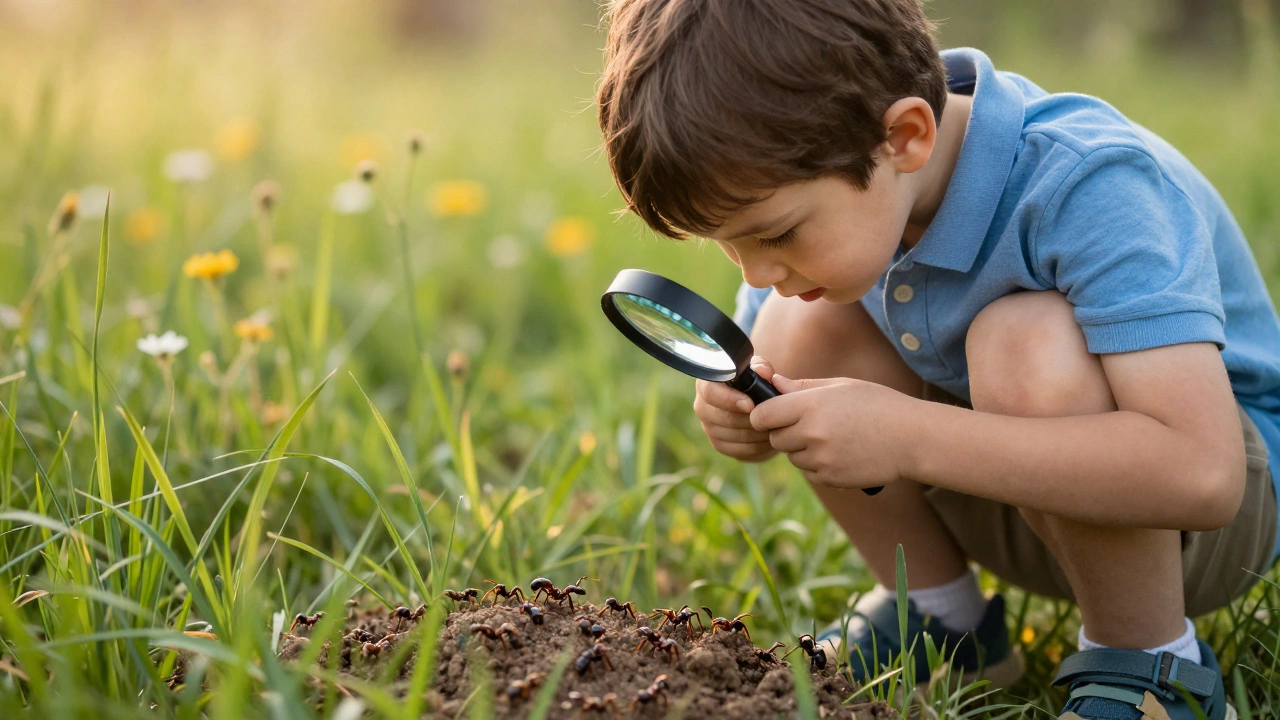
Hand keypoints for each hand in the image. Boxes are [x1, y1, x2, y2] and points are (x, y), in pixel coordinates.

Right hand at [693, 356, 779, 461]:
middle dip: (750, 419)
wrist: (756, 403)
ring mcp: (710, 429)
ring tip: (775, 425)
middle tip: (771, 416)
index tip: (750, 404)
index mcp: (707, 384)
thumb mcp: (759, 368)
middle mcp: (703, 407)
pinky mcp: (721, 446)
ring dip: (758, 432)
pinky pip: (741, 451)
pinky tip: (771, 436)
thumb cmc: (755, 382)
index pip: (710, 393)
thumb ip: (762, 367)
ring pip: (735, 436)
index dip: (729, 400)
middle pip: (724, 418)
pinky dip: (759, 446)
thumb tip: (763, 373)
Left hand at [748, 372, 919, 488]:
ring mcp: (821, 459)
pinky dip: (818, 466)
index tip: (771, 413)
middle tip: (809, 424)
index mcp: (810, 405)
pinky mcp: (831, 478)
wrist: (912, 438)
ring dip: (802, 449)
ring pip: (792, 457)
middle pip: (775, 438)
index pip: (762, 415)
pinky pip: (809, 473)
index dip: (763, 414)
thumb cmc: (878, 405)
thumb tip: (772, 383)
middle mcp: (812, 433)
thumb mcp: (841, 386)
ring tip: (832, 437)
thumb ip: (801, 387)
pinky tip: (841, 452)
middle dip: (784, 431)